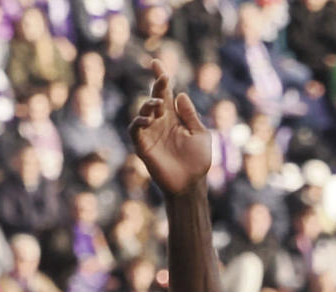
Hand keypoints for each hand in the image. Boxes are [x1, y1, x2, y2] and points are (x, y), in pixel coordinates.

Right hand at [130, 60, 211, 198]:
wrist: (191, 184)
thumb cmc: (198, 162)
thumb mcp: (200, 134)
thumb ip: (190, 115)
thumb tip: (181, 94)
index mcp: (174, 118)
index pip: (165, 94)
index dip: (160, 78)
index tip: (156, 63)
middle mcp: (160, 123)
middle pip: (154, 98)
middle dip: (157, 86)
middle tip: (163, 78)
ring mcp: (151, 134)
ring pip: (143, 111)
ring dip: (149, 104)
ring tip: (158, 103)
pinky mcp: (143, 146)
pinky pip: (135, 130)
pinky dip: (139, 121)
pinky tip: (148, 119)